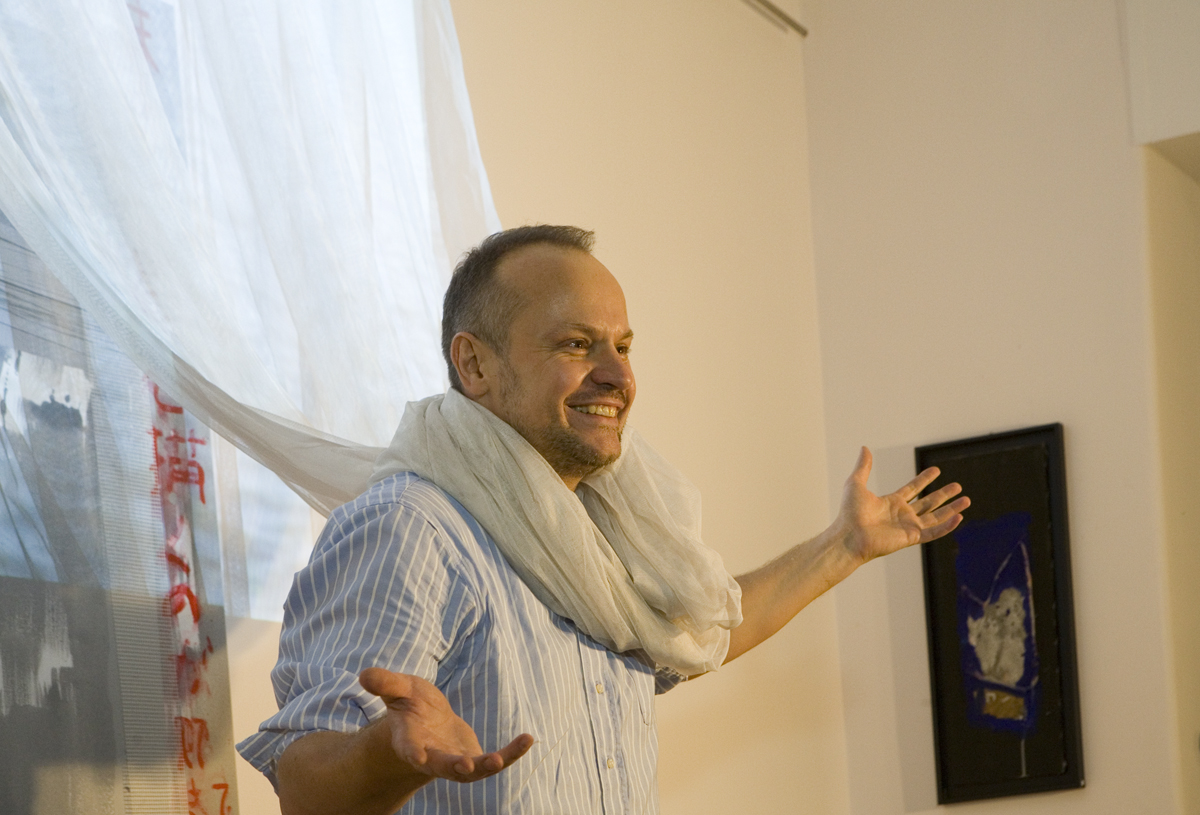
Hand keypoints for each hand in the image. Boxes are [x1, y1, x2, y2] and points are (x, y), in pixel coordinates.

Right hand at [359, 667, 534, 781]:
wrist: (428, 722)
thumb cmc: (410, 704)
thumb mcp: (399, 688)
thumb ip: (385, 683)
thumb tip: (363, 675)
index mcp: (410, 739)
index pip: (410, 748)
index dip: (413, 752)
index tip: (418, 757)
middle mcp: (432, 755)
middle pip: (442, 765)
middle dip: (453, 766)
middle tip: (465, 766)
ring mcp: (455, 760)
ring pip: (471, 770)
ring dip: (486, 766)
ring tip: (500, 759)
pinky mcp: (476, 758)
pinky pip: (497, 759)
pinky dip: (512, 752)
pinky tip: (528, 739)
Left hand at [837, 447, 968, 564]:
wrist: (848, 536)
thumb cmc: (849, 513)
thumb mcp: (856, 483)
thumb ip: (863, 467)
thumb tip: (864, 448)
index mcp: (891, 502)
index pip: (913, 489)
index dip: (925, 479)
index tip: (937, 470)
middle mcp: (902, 515)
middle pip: (928, 502)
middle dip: (944, 494)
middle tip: (958, 486)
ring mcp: (907, 527)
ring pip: (935, 517)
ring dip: (951, 509)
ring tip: (966, 500)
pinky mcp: (911, 538)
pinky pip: (933, 532)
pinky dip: (947, 526)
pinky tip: (959, 517)